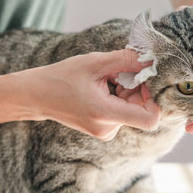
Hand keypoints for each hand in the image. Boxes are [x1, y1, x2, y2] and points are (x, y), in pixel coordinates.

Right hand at [10, 49, 159, 140]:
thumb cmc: (62, 77)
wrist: (37, 96)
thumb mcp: (95, 62)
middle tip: (121, 73)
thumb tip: (152, 61)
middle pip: (142, 111)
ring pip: (133, 110)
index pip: (150, 119)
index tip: (144, 82)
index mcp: (105, 114)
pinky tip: (105, 87)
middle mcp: (107, 128)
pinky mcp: (104, 129)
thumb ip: (126, 60)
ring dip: (128, 91)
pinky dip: (120, 97)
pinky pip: (123, 112)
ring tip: (107, 79)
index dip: (155, 100)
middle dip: (138, 89)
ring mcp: (105, 131)